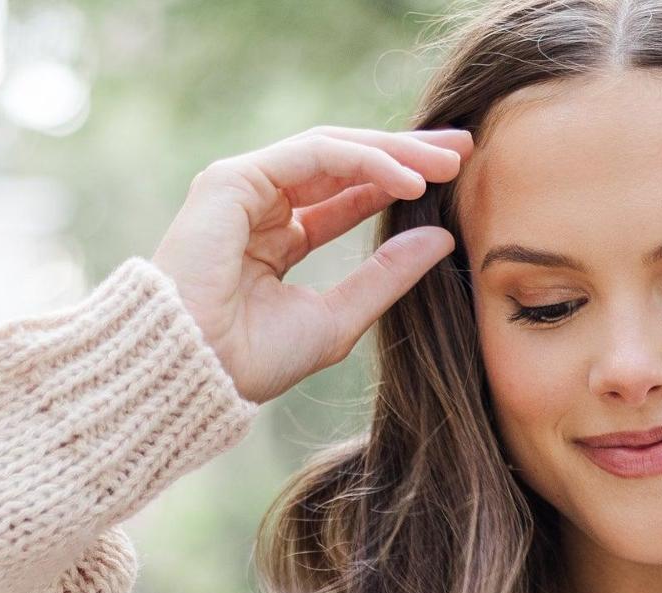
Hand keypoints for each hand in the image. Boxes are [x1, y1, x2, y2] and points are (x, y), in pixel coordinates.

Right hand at [150, 123, 471, 403]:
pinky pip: (314, 153)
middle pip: (345, 161)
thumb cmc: (254, 360)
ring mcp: (246, 185)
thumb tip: (441, 239)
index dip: (398, 181)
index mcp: (279, 236)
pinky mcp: (236, 178)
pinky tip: (407, 178)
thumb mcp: (339, 319)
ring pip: (333, 149)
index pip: (347, 193)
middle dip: (405, 153)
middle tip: (463, 150)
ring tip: (447, 162)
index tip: (453, 180)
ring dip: (394, 151)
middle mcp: (262, 202)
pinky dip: (364, 161)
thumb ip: (386, 277)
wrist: (198, 373)